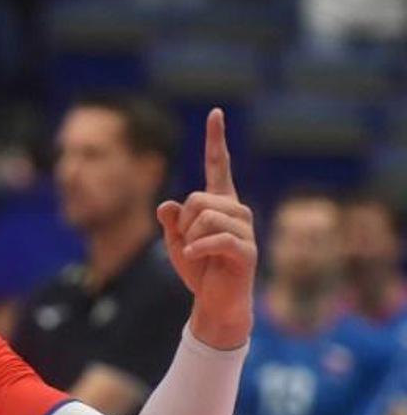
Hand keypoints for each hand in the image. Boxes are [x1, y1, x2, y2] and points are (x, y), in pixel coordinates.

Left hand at [157, 108, 255, 349]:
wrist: (215, 302)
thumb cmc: (198, 269)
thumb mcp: (176, 241)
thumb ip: (171, 221)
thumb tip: (167, 205)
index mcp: (221, 204)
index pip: (219, 165)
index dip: (216, 139)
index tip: (215, 112)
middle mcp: (237, 211)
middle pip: (198, 198)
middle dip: (183, 222)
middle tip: (189, 242)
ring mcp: (245, 230)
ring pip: (206, 216)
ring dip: (191, 237)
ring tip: (197, 252)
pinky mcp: (247, 251)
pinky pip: (216, 238)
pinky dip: (197, 248)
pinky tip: (193, 256)